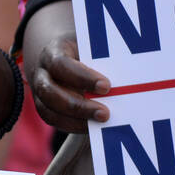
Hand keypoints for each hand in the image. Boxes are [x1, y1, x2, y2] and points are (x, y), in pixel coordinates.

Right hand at [24, 1, 111, 132]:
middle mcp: (41, 73)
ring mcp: (39, 93)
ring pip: (48, 111)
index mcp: (52, 52)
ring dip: (75, 120)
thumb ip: (104, 57)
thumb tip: (135, 70)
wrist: (60, 56)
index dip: (82, 77)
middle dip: (78, 106)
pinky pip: (54, 120)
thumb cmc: (83, 51)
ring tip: (101, 123)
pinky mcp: (44, 108)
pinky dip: (72, 126)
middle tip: (105, 114)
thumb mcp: (92, 46)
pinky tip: (92, 128)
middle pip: (50, 92)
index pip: (61, 65)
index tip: (107, 86)